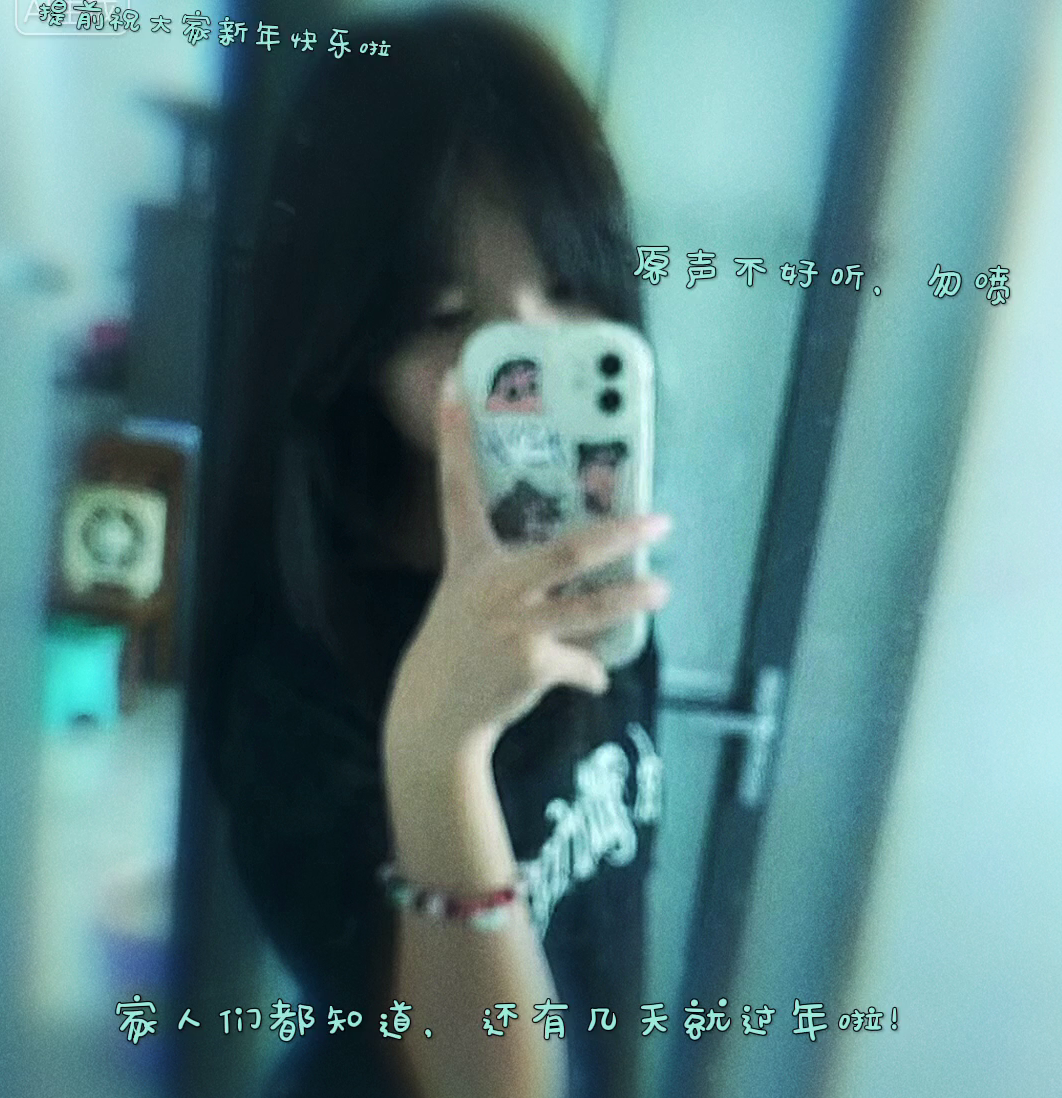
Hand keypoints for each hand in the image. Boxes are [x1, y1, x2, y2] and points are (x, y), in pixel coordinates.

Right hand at [384, 371, 671, 772]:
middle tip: (659, 522)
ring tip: (663, 588)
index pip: (457, 487)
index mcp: (468, 561)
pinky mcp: (530, 665)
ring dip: (632, 598)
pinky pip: (582, 661)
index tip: (454, 382)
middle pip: (566, 550)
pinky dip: (592, 669)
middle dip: (619, 534)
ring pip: (589, 606)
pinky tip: (596, 674)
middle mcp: (489, 588)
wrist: (435, 715)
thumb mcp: (471, 598)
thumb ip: (517, 576)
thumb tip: (582, 563)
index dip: (455, 435)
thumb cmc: (459, 646)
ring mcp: (511, 627)